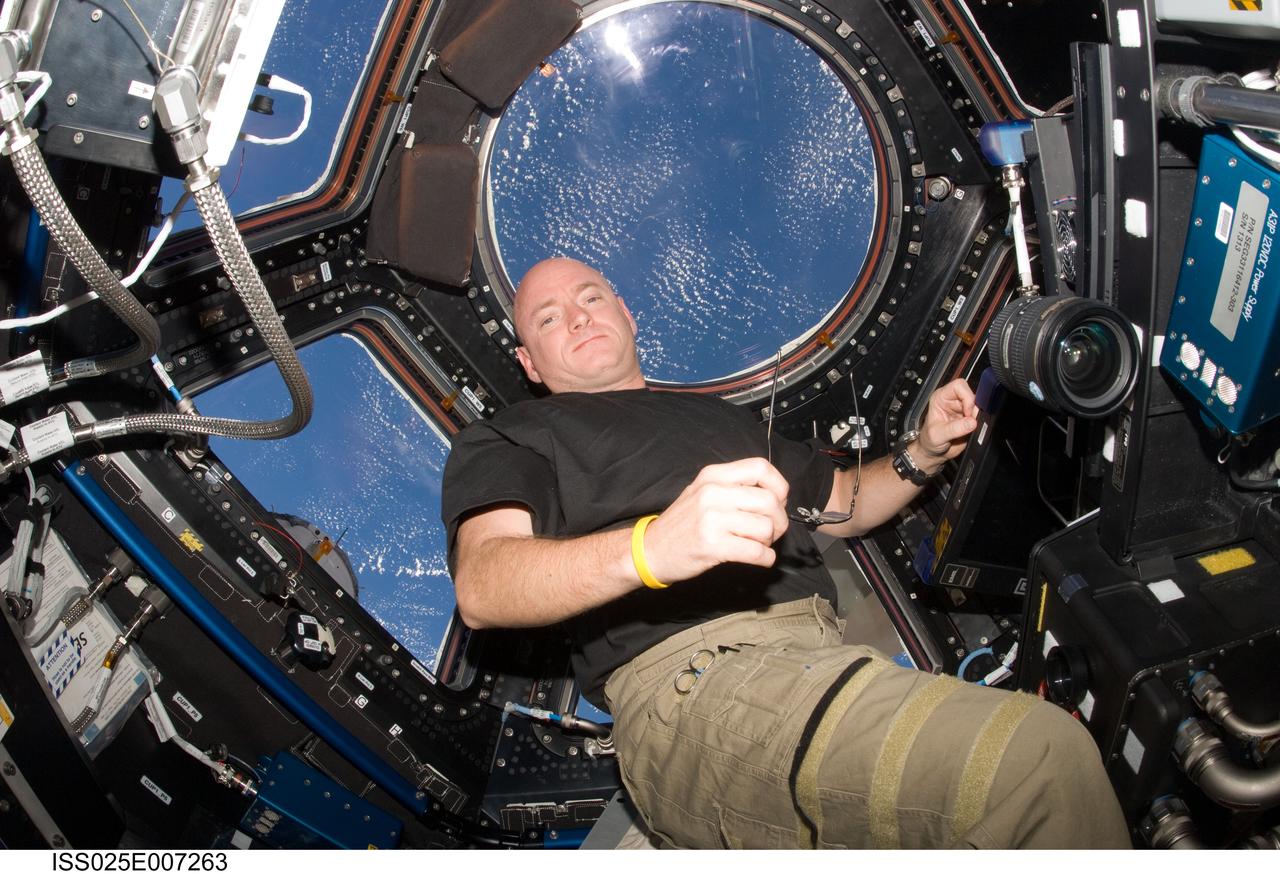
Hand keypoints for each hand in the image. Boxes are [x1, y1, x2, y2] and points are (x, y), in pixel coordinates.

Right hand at [642, 457, 789, 583]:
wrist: (650, 550)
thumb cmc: (682, 524)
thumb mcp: (701, 493)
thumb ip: (733, 488)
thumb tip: (776, 497)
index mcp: (712, 476)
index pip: (760, 467)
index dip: (779, 486)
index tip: (778, 501)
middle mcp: (712, 493)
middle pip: (769, 500)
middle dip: (779, 521)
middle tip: (771, 532)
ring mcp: (711, 519)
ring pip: (765, 527)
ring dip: (769, 541)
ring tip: (758, 545)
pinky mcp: (712, 545)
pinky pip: (756, 552)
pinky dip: (765, 558)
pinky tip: (759, 559)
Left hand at [914, 378, 978, 472]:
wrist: (933, 452)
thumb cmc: (929, 440)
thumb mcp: (938, 435)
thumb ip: (955, 428)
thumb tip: (971, 422)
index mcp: (941, 398)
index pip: (959, 386)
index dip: (966, 397)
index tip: (967, 412)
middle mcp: (953, 401)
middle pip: (972, 395)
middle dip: (974, 409)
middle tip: (970, 422)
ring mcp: (963, 409)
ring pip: (979, 405)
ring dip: (977, 417)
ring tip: (968, 428)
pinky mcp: (970, 418)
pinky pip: (981, 416)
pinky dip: (980, 423)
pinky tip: (971, 430)